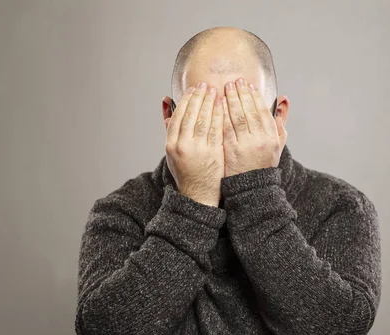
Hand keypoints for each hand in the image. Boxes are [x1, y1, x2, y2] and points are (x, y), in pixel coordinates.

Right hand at [164, 82, 224, 206]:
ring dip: (210, 103)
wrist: (197, 193)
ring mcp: (198, 149)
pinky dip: (219, 115)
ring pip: (204, 120)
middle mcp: (183, 145)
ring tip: (215, 91)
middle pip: (191, 114)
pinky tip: (223, 105)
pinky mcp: (213, 153)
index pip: (178, 115)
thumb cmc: (186, 170)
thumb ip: (171, 127)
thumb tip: (166, 101)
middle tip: (205, 85)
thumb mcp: (172, 150)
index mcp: (171, 143)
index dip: (186, 100)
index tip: (193, 89)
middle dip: (199, 97)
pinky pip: (216, 129)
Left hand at [222, 78, 287, 176]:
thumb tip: (283, 98)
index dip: (255, 96)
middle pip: (249, 111)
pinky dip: (222, 115)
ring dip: (231, 100)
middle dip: (242, 94)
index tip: (249, 85)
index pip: (263, 111)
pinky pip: (226, 128)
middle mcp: (260, 140)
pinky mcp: (231, 150)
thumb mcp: (278, 142)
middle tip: (235, 81)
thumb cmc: (264, 162)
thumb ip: (280, 120)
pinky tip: (218, 104)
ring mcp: (245, 145)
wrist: (253, 186)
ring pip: (237, 118)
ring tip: (226, 88)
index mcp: (272, 136)